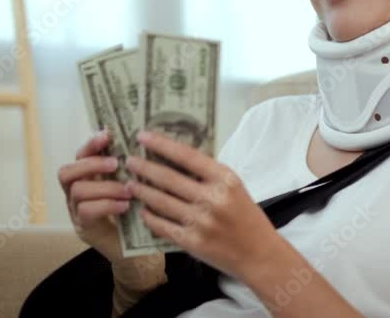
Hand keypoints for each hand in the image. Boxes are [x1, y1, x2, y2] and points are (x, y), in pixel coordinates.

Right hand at [58, 128, 132, 261]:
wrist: (135, 250)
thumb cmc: (134, 212)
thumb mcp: (131, 185)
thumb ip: (128, 168)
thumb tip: (141, 142)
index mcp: (87, 177)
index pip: (80, 155)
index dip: (91, 144)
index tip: (107, 134)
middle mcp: (75, 192)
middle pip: (67, 172)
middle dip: (92, 164)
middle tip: (116, 164)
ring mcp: (76, 211)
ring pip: (78, 191)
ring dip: (105, 187)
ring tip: (127, 190)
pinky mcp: (84, 228)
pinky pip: (86, 211)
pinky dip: (107, 205)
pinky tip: (125, 205)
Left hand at [124, 129, 283, 279]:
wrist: (260, 254)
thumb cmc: (246, 217)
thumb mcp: (234, 187)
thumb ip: (209, 174)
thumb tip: (174, 157)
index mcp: (225, 179)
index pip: (187, 156)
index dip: (162, 144)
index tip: (143, 136)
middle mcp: (212, 198)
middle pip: (169, 178)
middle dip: (144, 167)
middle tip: (129, 161)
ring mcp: (201, 221)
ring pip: (161, 201)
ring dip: (142, 191)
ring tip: (130, 184)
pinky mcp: (192, 242)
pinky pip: (162, 225)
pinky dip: (150, 217)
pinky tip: (143, 210)